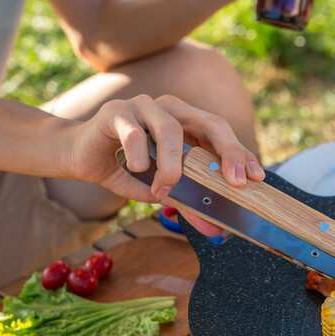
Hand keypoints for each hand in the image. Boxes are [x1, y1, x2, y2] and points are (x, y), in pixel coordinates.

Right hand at [60, 94, 263, 235]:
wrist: (77, 155)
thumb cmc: (124, 168)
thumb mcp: (160, 188)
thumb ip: (187, 202)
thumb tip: (215, 229)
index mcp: (186, 122)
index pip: (221, 134)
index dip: (240, 154)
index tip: (256, 178)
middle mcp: (171, 109)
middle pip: (209, 123)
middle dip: (227, 151)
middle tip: (235, 182)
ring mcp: (144, 106)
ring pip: (171, 128)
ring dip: (174, 163)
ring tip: (167, 187)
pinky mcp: (116, 111)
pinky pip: (134, 132)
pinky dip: (139, 154)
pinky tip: (136, 169)